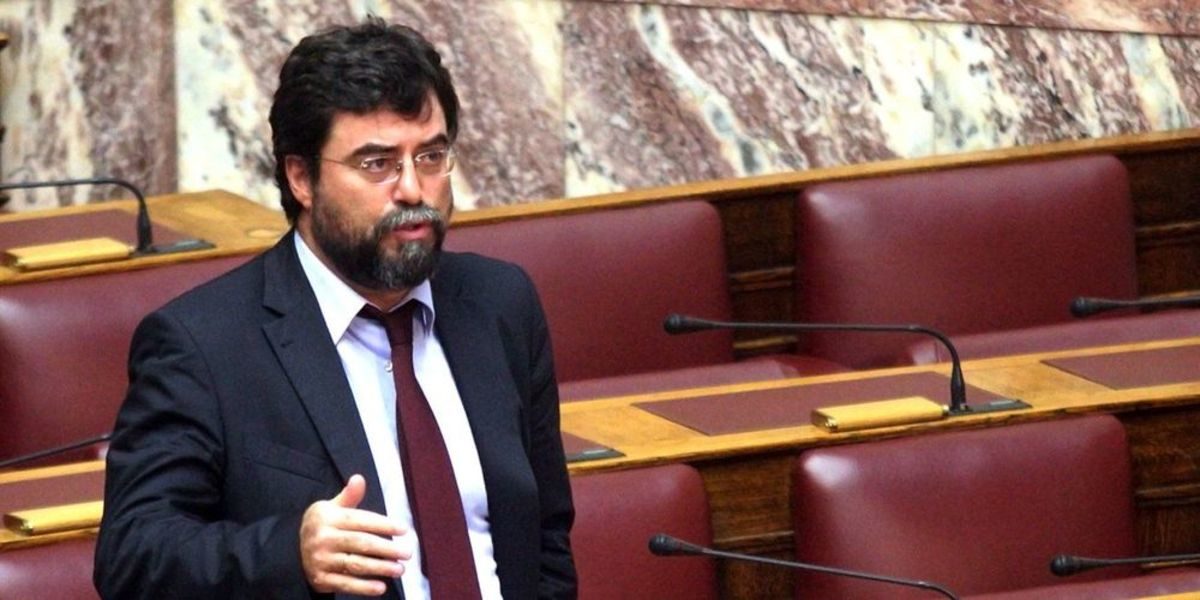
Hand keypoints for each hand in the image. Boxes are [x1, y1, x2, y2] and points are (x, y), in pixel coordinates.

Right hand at [300, 474, 409, 594]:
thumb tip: (359, 479)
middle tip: (407, 553)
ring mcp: (321, 560)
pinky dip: (364, 587)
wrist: (293, 550)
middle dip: (387, 549)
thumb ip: (349, 496)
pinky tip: (381, 587)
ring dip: (380, 568)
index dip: (383, 525)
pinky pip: (345, 584)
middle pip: (361, 543)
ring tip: (399, 569)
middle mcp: (323, 539)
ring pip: (356, 564)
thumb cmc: (323, 526)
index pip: (360, 521)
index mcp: (327, 518)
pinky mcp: (320, 579)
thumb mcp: (331, 507)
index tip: (404, 530)